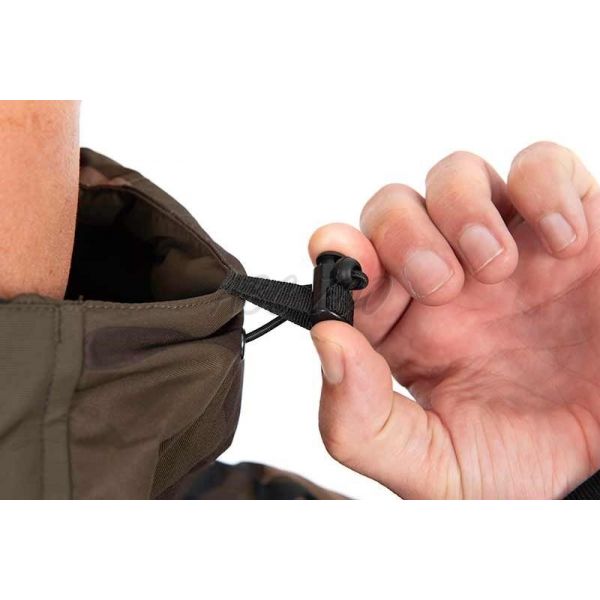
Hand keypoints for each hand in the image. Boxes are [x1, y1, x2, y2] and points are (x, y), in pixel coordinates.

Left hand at [309, 142, 599, 498]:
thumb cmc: (519, 461)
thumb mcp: (428, 465)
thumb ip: (360, 420)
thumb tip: (325, 341)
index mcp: (402, 326)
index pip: (348, 263)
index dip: (338, 252)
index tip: (355, 267)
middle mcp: (446, 277)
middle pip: (391, 206)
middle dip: (404, 234)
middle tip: (443, 286)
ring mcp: (506, 247)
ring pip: (455, 174)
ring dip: (463, 210)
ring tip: (497, 268)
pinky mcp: (570, 226)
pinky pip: (542, 166)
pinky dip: (544, 187)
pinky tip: (560, 242)